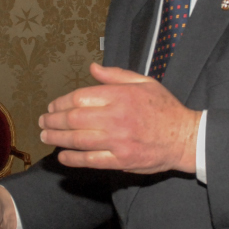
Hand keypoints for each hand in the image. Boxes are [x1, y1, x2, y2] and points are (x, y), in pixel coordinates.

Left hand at [38, 62, 198, 173]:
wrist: (185, 137)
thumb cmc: (165, 108)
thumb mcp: (144, 82)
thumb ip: (116, 75)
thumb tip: (92, 68)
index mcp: (120, 96)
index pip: (80, 98)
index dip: (61, 102)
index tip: (53, 106)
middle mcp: (116, 118)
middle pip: (74, 119)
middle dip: (53, 120)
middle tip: (43, 121)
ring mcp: (117, 141)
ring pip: (78, 140)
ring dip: (58, 138)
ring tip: (46, 136)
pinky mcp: (121, 160)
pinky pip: (91, 161)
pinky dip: (74, 159)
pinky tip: (63, 156)